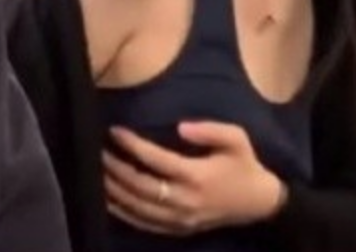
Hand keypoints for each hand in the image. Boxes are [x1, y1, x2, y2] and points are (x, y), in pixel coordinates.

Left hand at [102, 121, 285, 235]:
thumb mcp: (237, 138)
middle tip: (98, 150)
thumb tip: (180, 126)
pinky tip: (110, 198)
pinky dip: (123, 211)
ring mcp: (178, 218)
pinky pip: (143, 223)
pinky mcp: (177, 229)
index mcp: (196, 176)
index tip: (116, 131)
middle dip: (115, 168)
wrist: (258, 203)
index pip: (156, 160)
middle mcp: (183, 200)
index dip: (133, 145)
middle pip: (140, 186)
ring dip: (114, 190)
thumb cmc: (245, 165)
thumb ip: (210, 130)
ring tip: (99, 170)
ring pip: (137, 208)